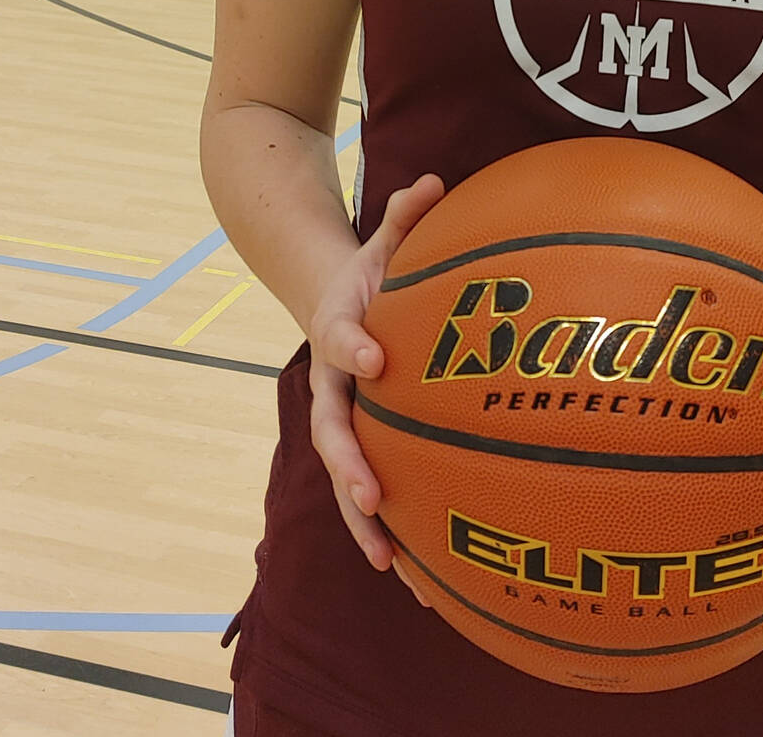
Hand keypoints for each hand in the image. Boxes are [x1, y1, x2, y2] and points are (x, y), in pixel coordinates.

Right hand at [305, 173, 446, 605]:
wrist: (329, 301)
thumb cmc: (372, 273)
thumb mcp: (384, 242)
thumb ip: (406, 216)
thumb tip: (433, 182)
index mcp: (338, 331)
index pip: (340, 338)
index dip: (354, 346)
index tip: (375, 357)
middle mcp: (335, 385)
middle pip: (334, 431)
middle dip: (352, 467)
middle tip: (372, 498)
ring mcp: (345, 422)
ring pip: (349, 480)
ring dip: (368, 524)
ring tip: (395, 567)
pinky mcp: (364, 447)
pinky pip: (377, 496)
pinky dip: (394, 534)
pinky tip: (426, 580)